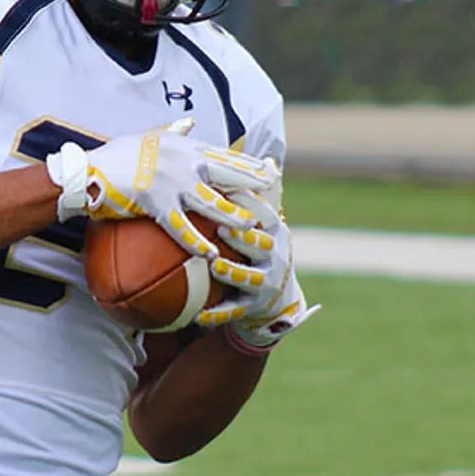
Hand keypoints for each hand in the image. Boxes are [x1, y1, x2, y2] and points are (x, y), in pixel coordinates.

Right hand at [45, 118, 278, 257]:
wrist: (89, 170)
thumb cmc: (117, 155)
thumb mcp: (149, 136)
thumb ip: (174, 131)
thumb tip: (191, 121)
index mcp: (184, 147)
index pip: (224, 156)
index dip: (248, 164)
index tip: (269, 170)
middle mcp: (183, 162)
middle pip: (227, 175)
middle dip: (253, 186)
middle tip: (274, 198)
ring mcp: (171, 182)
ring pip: (210, 202)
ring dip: (232, 216)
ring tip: (250, 228)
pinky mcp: (156, 203)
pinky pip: (180, 226)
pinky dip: (195, 241)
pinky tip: (209, 255)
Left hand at [195, 189, 319, 348]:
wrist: (274, 298)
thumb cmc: (258, 250)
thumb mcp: (262, 224)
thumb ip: (255, 196)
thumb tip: (265, 160)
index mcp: (276, 233)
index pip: (266, 215)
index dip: (251, 204)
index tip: (230, 190)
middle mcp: (276, 257)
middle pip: (261, 245)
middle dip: (244, 238)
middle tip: (222, 228)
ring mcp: (266, 283)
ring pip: (249, 278)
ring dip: (233, 272)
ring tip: (215, 266)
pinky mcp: (253, 307)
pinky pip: (232, 311)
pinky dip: (216, 314)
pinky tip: (198, 316)